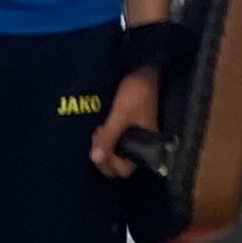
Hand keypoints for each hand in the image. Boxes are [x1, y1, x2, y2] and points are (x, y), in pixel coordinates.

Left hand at [89, 64, 159, 180]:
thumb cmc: (137, 93)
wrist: (146, 73)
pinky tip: (103, 129)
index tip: (100, 147)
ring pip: (117, 155)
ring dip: (104, 147)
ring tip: (99, 130)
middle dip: (104, 155)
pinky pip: (117, 144)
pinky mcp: (131, 131)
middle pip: (119, 166)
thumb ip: (109, 137)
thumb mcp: (120, 115)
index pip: (124, 170)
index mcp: (146, 146)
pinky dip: (108, 140)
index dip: (109, 163)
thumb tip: (95, 159)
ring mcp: (137, 139)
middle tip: (98, 136)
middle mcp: (143, 147)